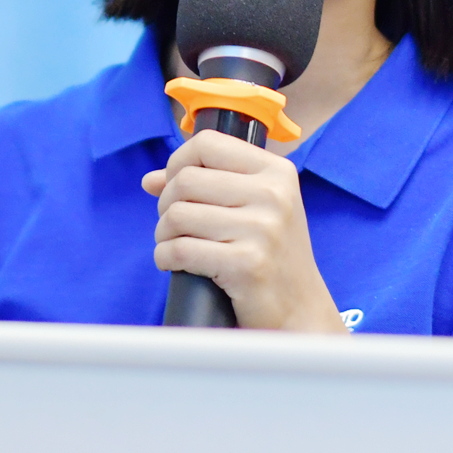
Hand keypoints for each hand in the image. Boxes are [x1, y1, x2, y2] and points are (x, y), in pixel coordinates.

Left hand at [142, 132, 347, 332]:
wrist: (300, 309)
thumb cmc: (272, 256)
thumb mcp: (254, 209)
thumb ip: (207, 185)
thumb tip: (151, 180)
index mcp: (277, 172)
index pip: (207, 143)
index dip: (178, 163)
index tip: (177, 187)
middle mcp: (274, 195)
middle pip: (185, 180)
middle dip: (166, 205)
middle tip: (175, 226)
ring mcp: (263, 229)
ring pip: (177, 215)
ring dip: (164, 235)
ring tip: (176, 246)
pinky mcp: (247, 264)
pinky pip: (179, 250)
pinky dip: (165, 258)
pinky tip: (176, 265)